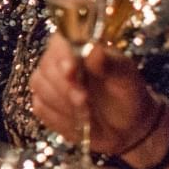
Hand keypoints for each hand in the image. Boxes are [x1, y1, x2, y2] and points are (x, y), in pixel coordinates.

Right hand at [29, 34, 160, 154]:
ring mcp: (49, 82)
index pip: (59, 42)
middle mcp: (59, 60)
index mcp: (78, 46)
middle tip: (84, 100)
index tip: (71, 71)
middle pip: (45, 67)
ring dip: (62, 104)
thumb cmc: (128, 95)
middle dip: (64, 87)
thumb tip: (93, 50)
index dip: (61, 56)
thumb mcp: (126, 78)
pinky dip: (59, 118)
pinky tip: (77, 121)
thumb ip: (110, 64)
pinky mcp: (44, 104)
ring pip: (39, 88)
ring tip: (87, 113)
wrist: (127, 127)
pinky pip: (40, 108)